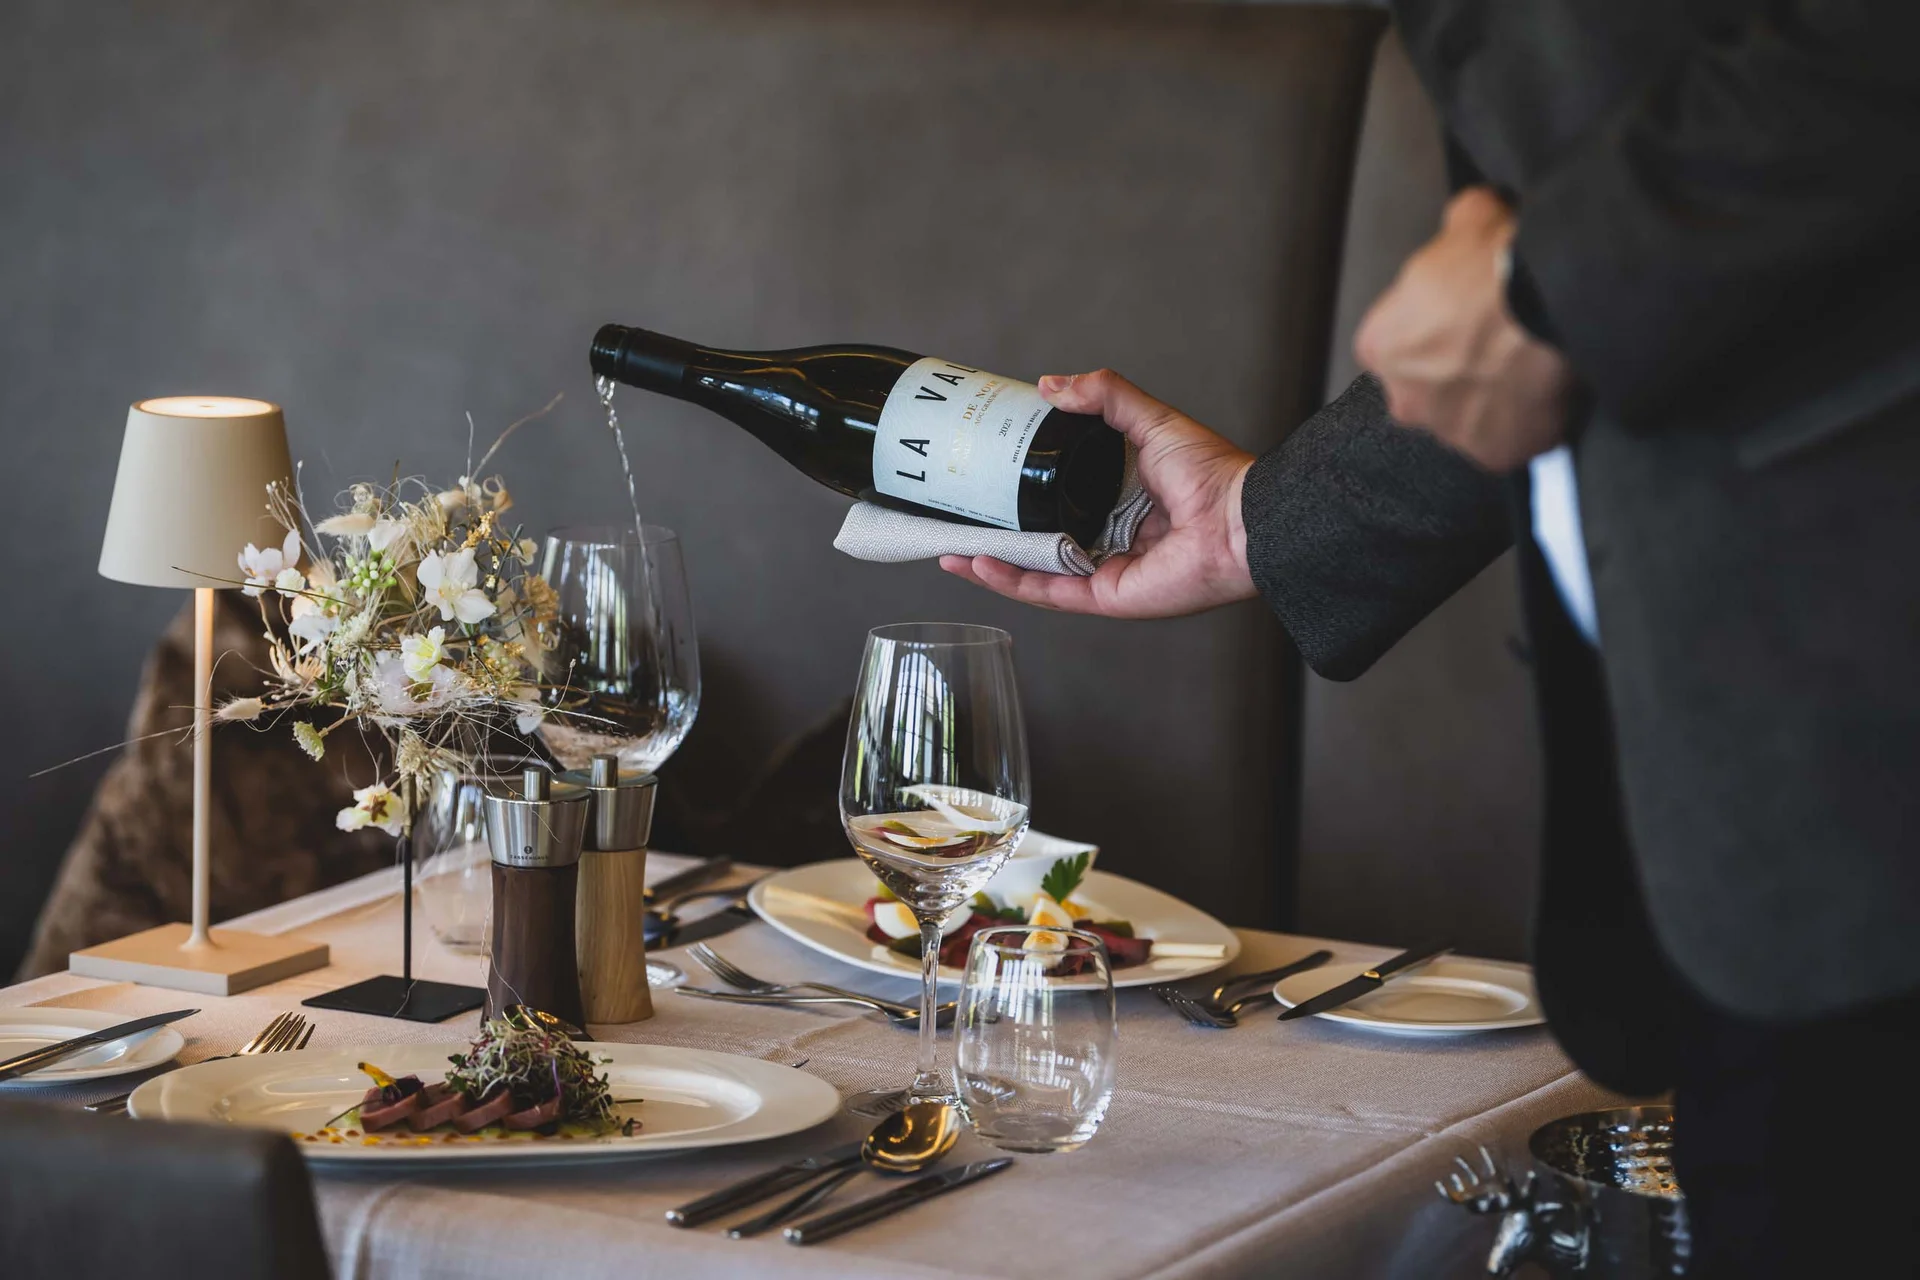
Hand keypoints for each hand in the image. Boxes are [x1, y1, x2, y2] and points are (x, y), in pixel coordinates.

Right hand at [939, 369, 1255, 616]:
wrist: (1240, 519)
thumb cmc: (1212, 475)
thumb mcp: (1150, 419)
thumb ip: (1104, 396)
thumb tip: (1048, 385)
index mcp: (1119, 501)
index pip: (1057, 500)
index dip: (1019, 492)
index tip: (983, 477)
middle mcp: (1110, 539)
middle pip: (1039, 541)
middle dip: (992, 536)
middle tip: (955, 520)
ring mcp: (1106, 571)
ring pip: (1035, 571)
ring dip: (990, 563)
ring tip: (949, 548)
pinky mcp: (1107, 597)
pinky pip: (1050, 591)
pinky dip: (1012, 582)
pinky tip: (980, 564)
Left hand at [1355, 186, 1573, 471]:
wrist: (1550, 300)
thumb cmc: (1496, 261)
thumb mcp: (1469, 216)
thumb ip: (1455, 225)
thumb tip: (1470, 216)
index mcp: (1379, 347)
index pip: (1398, 345)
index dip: (1434, 329)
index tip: (1464, 316)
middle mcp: (1403, 400)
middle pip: (1428, 391)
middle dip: (1457, 373)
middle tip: (1498, 344)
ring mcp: (1450, 433)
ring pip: (1468, 420)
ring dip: (1491, 401)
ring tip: (1528, 369)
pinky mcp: (1496, 455)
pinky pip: (1510, 442)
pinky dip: (1525, 426)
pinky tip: (1546, 396)